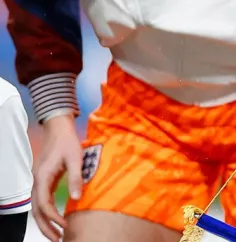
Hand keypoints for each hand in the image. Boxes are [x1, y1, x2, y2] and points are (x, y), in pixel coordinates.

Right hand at [33, 114, 82, 241]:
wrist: (58, 128)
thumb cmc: (67, 141)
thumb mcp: (76, 158)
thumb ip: (76, 177)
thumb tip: (76, 197)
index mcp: (42, 177)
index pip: (43, 204)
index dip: (53, 217)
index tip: (65, 225)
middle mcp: (37, 181)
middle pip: (36, 210)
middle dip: (45, 226)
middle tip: (58, 240)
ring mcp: (39, 181)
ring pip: (37, 207)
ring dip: (45, 221)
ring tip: (57, 234)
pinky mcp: (44, 179)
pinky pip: (42, 200)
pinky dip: (47, 212)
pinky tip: (57, 218)